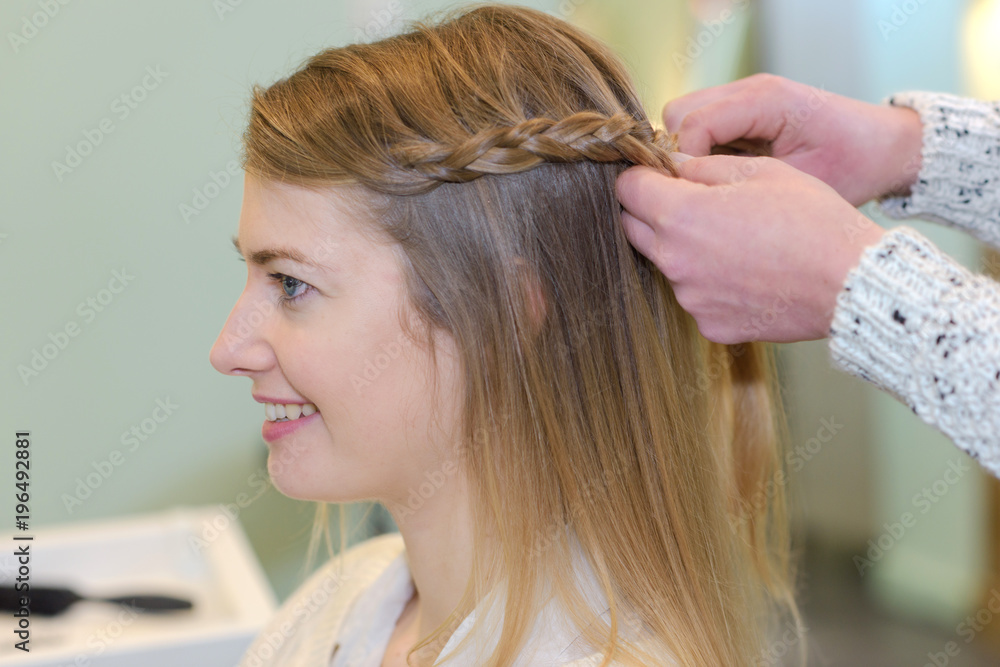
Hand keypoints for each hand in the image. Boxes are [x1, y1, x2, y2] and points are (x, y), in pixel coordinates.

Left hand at [616, 155, 885, 344]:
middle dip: (654, 210)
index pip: (627, 189)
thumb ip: (703, 166)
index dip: (642, 175)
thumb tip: (673, 165)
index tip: (659, 172)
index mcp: (681, 215)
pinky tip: (747, 272)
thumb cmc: (811, 219)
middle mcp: (675, 261)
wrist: (849, 282)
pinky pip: (695, 296)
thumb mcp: (759, 170)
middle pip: (635, 228)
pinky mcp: (708, 325)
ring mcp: (690, 298)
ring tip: (735, 239)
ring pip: (666, 263)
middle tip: (696, 202)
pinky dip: (710, 283)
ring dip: (684, 248)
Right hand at [663, 74, 923, 205]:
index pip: (693, 123)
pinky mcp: (743, 108)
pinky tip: (723, 175)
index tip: (694, 195)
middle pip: (678, 112)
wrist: (884, 150)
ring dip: (688, 151)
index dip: (684, 163)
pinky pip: (700, 124)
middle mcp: (749, 90)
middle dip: (679, 153)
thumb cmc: (852, 168)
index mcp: (765, 101)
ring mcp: (744, 95)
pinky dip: (701, 149)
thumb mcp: (799, 183)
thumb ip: (742, 180)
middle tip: (700, 189)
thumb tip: (692, 189)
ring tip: (712, 184)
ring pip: (682, 116)